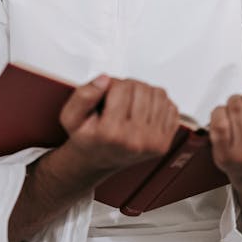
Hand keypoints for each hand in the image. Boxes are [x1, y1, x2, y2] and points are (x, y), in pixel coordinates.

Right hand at [58, 75, 178, 175]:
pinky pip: (171, 108)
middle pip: (141, 88)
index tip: (105, 94)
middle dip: (128, 87)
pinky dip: (158, 104)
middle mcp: (135, 139)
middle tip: (117, 99)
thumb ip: (83, 95)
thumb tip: (105, 80)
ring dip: (144, 93)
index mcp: (112, 133)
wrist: (97, 161)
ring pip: (158, 94)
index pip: (121, 87)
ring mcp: (153, 142)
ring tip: (130, 104)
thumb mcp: (71, 116)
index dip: (112, 84)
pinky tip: (143, 112)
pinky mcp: (164, 143)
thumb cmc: (87, 138)